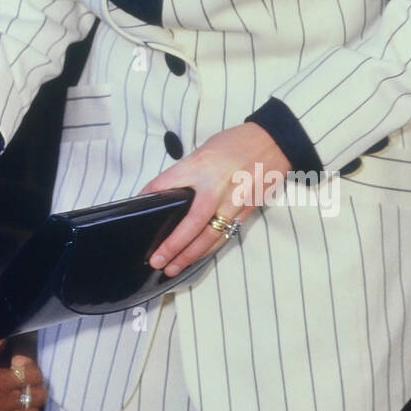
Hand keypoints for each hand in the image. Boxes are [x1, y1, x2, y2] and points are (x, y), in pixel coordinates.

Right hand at [0, 340, 46, 410]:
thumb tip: (0, 337)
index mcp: (3, 381)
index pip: (33, 374)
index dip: (30, 366)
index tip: (15, 362)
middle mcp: (9, 402)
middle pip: (40, 396)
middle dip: (36, 387)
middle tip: (22, 382)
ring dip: (28, 407)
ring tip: (16, 400)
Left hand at [140, 123, 291, 276]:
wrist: (274, 142)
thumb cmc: (236, 143)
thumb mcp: (204, 150)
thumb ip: (186, 172)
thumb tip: (167, 193)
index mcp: (200, 166)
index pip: (166, 184)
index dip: (148, 197)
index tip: (137, 210)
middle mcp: (215, 187)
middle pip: (190, 223)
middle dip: (172, 246)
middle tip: (155, 260)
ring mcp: (233, 202)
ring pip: (209, 237)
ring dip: (189, 256)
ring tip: (172, 268)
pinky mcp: (246, 211)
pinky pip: (224, 235)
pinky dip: (208, 249)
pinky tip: (196, 258)